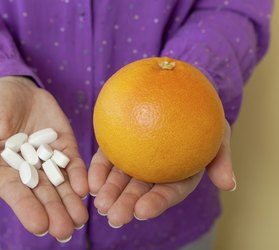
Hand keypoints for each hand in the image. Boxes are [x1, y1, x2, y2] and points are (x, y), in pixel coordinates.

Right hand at [0, 76, 88, 240]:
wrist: (14, 86)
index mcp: (3, 170)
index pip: (16, 194)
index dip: (27, 209)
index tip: (39, 225)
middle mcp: (28, 170)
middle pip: (43, 194)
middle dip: (54, 212)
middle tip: (66, 230)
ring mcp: (48, 159)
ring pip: (61, 184)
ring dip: (71, 201)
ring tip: (80, 219)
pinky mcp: (64, 146)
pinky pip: (73, 163)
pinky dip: (79, 176)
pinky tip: (85, 188)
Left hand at [88, 121, 234, 226]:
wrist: (177, 92)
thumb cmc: (202, 115)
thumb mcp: (219, 133)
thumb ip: (221, 158)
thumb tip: (229, 185)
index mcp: (177, 175)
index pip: (168, 193)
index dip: (157, 203)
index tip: (143, 211)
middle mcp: (154, 172)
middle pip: (140, 191)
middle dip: (127, 205)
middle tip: (114, 217)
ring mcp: (134, 159)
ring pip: (121, 179)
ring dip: (109, 193)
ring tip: (99, 204)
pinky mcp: (118, 146)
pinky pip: (107, 159)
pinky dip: (98, 171)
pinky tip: (90, 183)